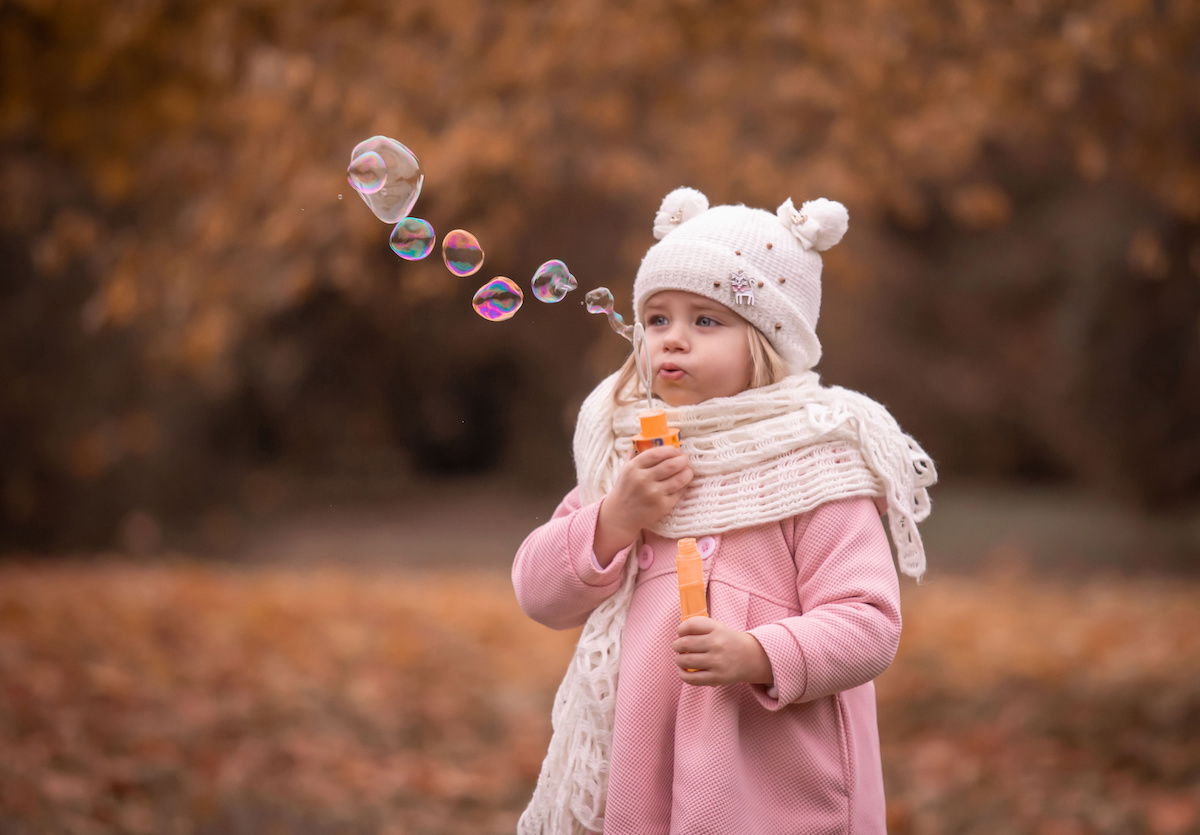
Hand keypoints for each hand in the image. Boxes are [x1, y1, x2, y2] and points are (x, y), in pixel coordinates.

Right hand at [594, 446, 691, 560]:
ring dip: (687, 472)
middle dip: (683, 460)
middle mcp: (643, 480)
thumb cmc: (625, 490)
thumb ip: (635, 454)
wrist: (620, 516)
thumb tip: (646, 438)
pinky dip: (684, 487)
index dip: (671, 450)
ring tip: (688, 470)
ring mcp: (654, 494)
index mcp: (633, 468)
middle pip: (671, 464)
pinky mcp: (662, 506)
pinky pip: (679, 492)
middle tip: (685, 459)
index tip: (677, 450)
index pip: (657, 453)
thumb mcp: (625, 470)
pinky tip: (683, 484)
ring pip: (679, 479)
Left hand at [671, 617, 773, 686]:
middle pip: (684, 643)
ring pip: (685, 661)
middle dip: (676, 646)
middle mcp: (717, 644)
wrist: (752, 658)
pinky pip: (692, 678)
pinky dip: (682, 675)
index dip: (680, 629)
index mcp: (717, 629)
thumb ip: (700, 627)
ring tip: (680, 659)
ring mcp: (717, 662)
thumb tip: (678, 635)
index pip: (690, 625)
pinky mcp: (717, 678)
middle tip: (677, 647)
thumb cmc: (729, 641)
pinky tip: (683, 671)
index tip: (680, 633)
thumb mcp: (719, 627)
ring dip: (678, 660)